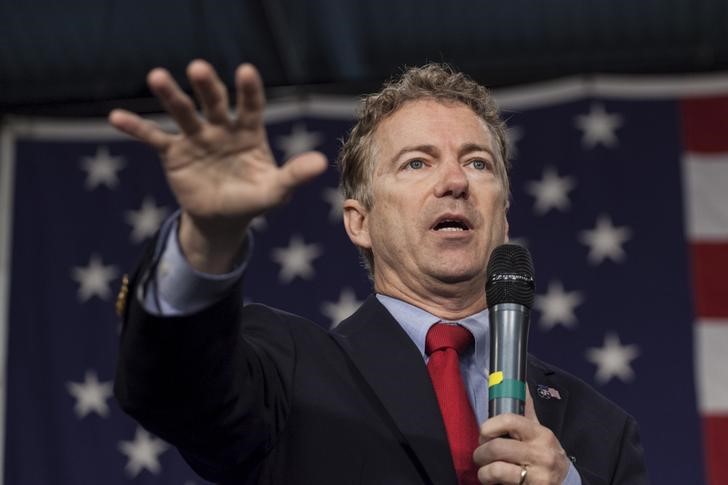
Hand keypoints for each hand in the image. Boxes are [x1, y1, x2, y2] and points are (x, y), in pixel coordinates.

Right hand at [109, 60, 326, 271]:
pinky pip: (153, 138)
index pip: (251, 106)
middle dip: (207, 86)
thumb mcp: (276, 190)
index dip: (248, 90)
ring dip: (170, 95)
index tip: (245, 71)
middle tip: (198, 68)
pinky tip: (115, 116)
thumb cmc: (253, 199)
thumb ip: (294, 174)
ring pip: (182, 113)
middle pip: (214, 102)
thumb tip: (321, 163)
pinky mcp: (173, 153)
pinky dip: (136, 128)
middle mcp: (221, 128)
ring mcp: (196, 137)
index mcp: (249, 132)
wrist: (223, 218)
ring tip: (156, 76)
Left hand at [473, 387, 569, 483]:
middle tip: (480, 454)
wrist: (564, 482)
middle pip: (498, 447)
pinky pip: (500, 481)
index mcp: (540, 433)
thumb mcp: (538, 433)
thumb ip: (526, 411)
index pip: (510, 420)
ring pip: (496, 467)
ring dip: (483, 468)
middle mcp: (542, 453)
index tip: (484, 432)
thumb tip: (520, 383)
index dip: (489, 425)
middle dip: (481, 451)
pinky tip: (492, 479)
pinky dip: (488, 479)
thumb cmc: (544, 455)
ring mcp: (539, 474)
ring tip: (485, 468)